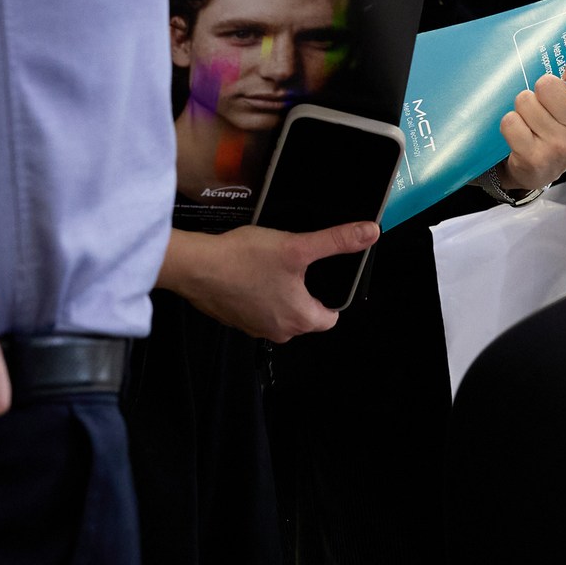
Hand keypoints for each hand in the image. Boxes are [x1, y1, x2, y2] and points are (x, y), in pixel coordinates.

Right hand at [158, 223, 377, 342]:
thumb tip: (369, 233)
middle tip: (297, 263)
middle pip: (306, 313)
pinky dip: (259, 292)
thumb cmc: (244, 260)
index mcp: (300, 319)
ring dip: (281, 291)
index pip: (330, 317)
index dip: (332, 294)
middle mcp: (279, 331)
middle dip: (305, 290)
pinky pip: (257, 307)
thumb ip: (335, 241)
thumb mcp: (297, 245)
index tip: (324, 274)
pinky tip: (251, 271)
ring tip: (274, 264)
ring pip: (281, 310)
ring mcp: (254, 327)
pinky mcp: (235, 318)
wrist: (196, 266)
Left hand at [494, 55, 565, 194]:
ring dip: (524, 109)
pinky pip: (510, 121)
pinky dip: (511, 125)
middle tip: (547, 108)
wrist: (541, 168)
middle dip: (540, 92)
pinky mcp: (535, 160)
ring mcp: (562, 149)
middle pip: (548, 84)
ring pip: (525, 100)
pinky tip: (522, 136)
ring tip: (533, 122)